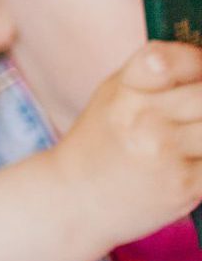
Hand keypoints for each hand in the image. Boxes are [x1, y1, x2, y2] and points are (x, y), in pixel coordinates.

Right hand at [50, 42, 201, 245]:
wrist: (72, 202)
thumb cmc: (100, 145)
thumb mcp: (114, 97)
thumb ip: (159, 79)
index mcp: (124, 90)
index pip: (169, 59)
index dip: (195, 63)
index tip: (196, 76)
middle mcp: (143, 119)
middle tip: (192, 118)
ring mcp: (164, 153)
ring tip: (190, 141)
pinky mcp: (185, 186)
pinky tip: (192, 162)